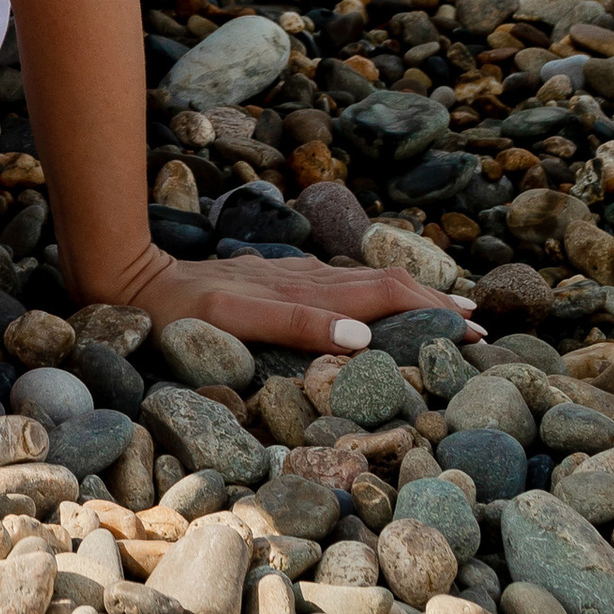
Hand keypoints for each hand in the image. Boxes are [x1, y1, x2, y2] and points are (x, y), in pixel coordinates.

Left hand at [96, 238, 477, 355]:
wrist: (133, 284)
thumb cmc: (182, 314)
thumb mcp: (235, 320)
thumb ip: (297, 322)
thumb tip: (362, 335)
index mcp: (307, 288)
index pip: (386, 293)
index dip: (432, 309)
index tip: (475, 329)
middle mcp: (306, 278)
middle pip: (385, 284)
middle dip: (434, 302)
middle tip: (480, 326)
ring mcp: (291, 279)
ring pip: (364, 282)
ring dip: (409, 297)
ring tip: (446, 313)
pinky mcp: (275, 284)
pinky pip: (339, 286)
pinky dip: (373, 296)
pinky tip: (375, 305)